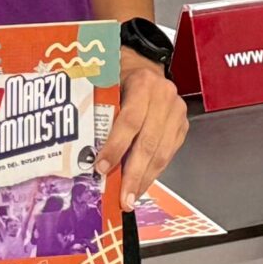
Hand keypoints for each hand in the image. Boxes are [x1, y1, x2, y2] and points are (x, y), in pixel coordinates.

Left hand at [96, 57, 190, 210]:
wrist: (144, 65)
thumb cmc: (118, 76)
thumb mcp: (105, 84)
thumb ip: (98, 110)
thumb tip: (80, 149)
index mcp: (143, 83)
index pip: (130, 120)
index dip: (115, 146)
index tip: (101, 168)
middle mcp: (164, 97)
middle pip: (149, 142)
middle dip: (134, 174)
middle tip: (122, 197)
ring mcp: (177, 112)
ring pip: (162, 152)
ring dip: (145, 179)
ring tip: (131, 198)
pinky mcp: (182, 125)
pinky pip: (169, 154)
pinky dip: (154, 172)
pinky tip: (141, 185)